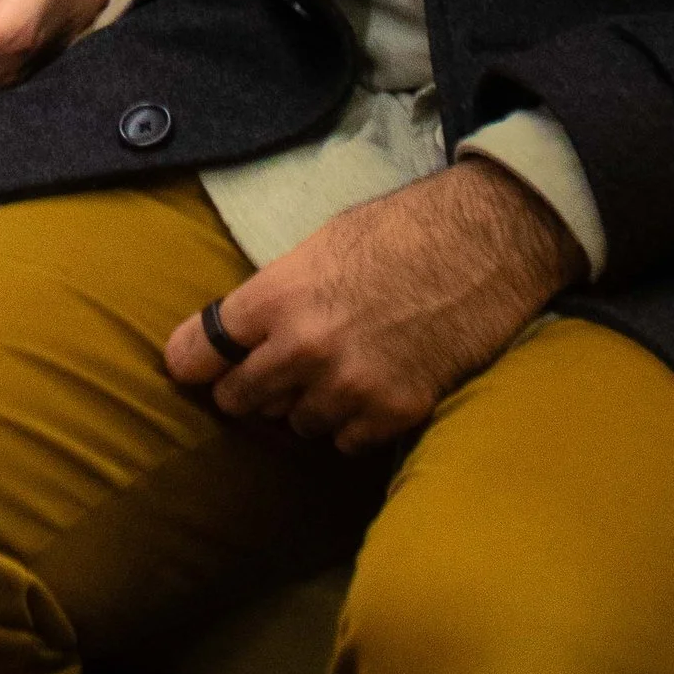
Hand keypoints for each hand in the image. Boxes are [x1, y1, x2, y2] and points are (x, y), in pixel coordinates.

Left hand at [162, 159, 577, 451]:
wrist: (482, 245)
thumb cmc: (399, 231)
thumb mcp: (320, 245)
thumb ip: (276, 294)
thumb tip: (240, 332)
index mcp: (277, 296)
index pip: (199, 352)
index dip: (192, 361)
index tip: (191, 368)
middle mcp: (304, 349)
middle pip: (238, 399)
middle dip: (246, 387)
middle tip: (264, 372)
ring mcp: (349, 387)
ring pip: (295, 425)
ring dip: (305, 405)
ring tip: (333, 370)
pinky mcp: (392, 414)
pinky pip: (345, 442)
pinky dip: (351, 424)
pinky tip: (370, 387)